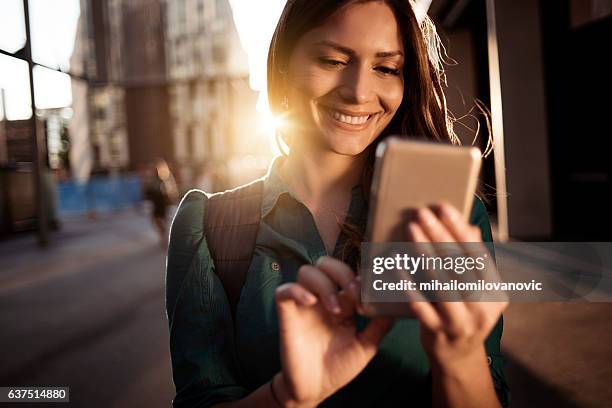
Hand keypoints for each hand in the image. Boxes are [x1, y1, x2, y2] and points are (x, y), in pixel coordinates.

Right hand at [274, 256, 393, 406]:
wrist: (316, 389)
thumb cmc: (339, 367)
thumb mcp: (366, 346)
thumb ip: (379, 325)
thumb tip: (395, 305)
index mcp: (342, 302)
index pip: (348, 273)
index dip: (360, 276)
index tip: (372, 290)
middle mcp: (322, 298)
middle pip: (326, 263)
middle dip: (341, 272)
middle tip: (353, 293)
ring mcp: (304, 304)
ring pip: (306, 271)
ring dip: (324, 284)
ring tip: (335, 309)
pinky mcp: (287, 314)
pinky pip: (284, 290)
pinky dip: (297, 291)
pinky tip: (311, 303)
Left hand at [405, 203, 507, 371]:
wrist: (458, 357)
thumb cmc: (463, 312)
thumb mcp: (475, 287)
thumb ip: (470, 259)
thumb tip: (467, 225)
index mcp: (494, 290)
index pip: (477, 253)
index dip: (459, 228)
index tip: (443, 207)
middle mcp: (483, 306)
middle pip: (458, 264)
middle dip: (439, 235)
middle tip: (421, 213)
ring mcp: (461, 322)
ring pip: (442, 282)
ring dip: (425, 253)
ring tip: (411, 230)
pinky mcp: (438, 333)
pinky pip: (421, 305)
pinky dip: (409, 284)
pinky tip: (397, 265)